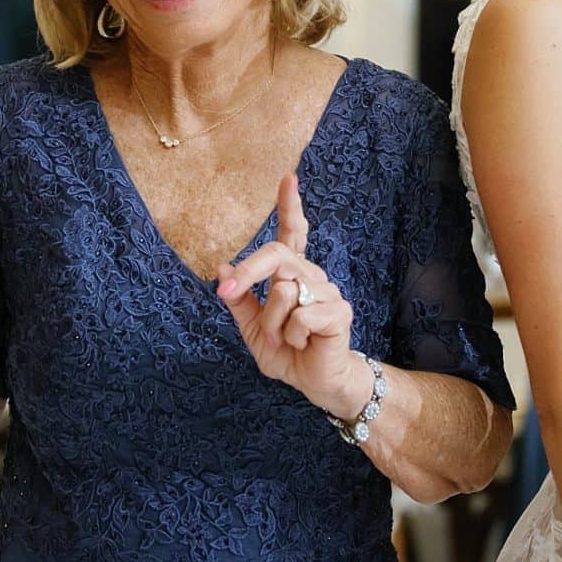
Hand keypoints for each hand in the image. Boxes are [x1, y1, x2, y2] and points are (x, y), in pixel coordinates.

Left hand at [215, 173, 363, 418]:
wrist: (315, 383)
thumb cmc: (287, 354)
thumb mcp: (251, 329)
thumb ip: (240, 301)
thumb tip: (222, 269)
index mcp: (292, 275)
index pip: (293, 233)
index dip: (291, 206)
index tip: (289, 178)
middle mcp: (312, 275)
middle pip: (276, 255)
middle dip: (246, 275)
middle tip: (226, 294)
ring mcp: (328, 292)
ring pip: (283, 293)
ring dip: (272, 325)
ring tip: (283, 341)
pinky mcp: (339, 312)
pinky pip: (300, 316)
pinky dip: (290, 337)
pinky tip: (302, 344)